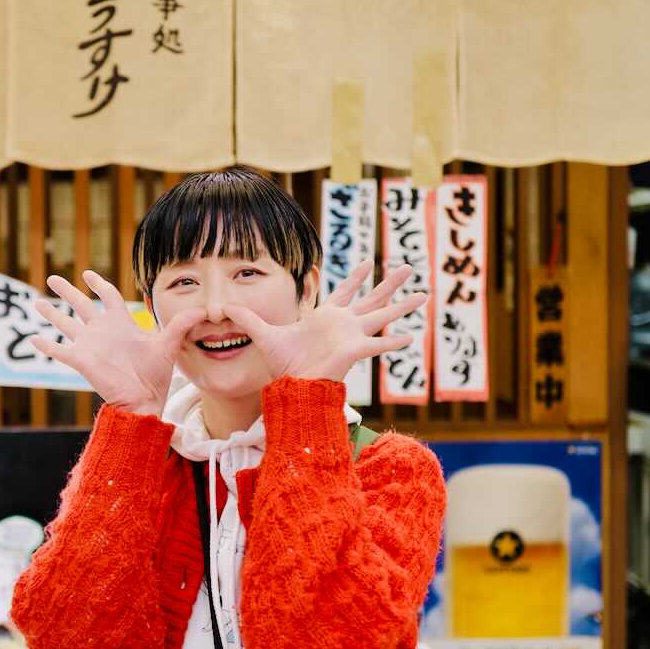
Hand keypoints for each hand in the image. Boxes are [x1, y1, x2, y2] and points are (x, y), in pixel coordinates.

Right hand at [30, 271, 202, 415]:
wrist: (144, 400)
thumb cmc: (156, 376)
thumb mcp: (169, 345)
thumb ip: (182, 325)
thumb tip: (205, 310)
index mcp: (121, 325)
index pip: (107, 297)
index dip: (99, 284)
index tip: (88, 274)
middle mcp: (102, 332)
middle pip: (80, 305)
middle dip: (66, 292)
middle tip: (53, 278)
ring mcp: (90, 346)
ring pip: (65, 324)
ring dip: (51, 313)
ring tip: (35, 301)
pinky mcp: (82, 360)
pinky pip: (60, 351)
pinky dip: (46, 345)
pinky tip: (33, 338)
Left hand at [226, 265, 427, 384]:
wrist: (291, 385)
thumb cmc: (282, 364)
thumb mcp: (262, 332)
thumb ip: (247, 317)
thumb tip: (224, 305)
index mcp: (326, 316)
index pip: (344, 291)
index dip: (356, 277)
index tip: (369, 263)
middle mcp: (344, 323)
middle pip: (372, 298)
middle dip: (390, 283)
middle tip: (407, 267)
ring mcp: (352, 335)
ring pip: (382, 315)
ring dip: (403, 305)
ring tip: (425, 294)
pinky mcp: (354, 350)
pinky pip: (377, 345)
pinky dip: (393, 342)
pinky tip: (412, 339)